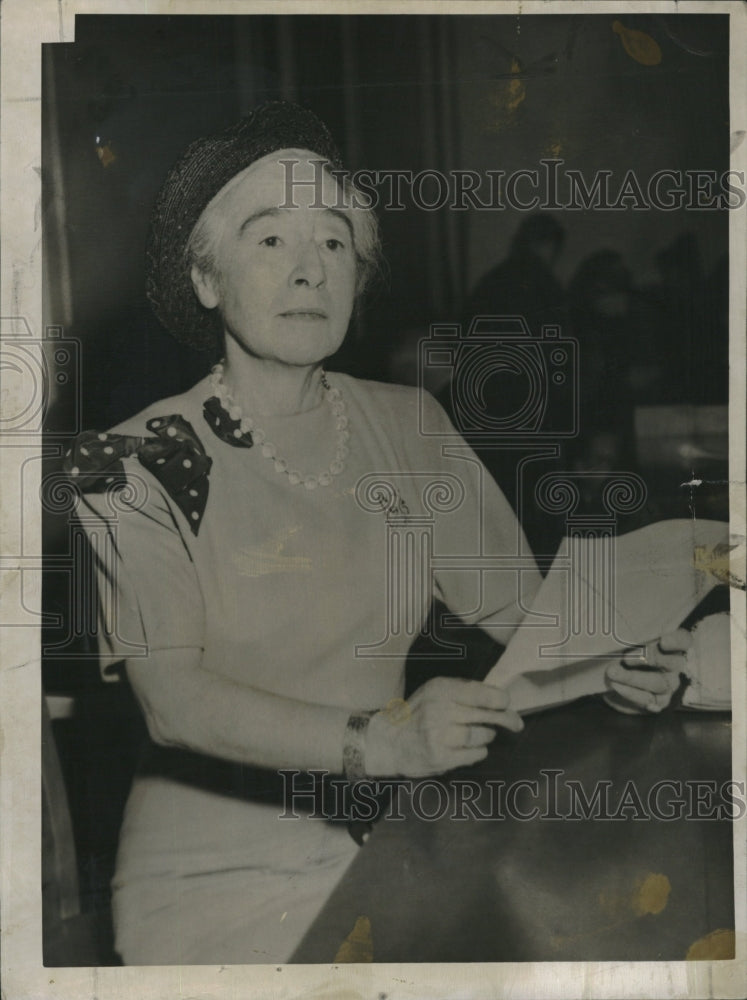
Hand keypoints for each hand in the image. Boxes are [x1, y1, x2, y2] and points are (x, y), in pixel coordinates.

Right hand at [366, 677, 522, 777]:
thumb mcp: (434, 692)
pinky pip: (475, 754)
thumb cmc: (417, 714)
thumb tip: (499, 695)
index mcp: (441, 689)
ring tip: (478, 735)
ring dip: (487, 736)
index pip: (482, 693)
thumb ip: (462, 691)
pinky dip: (478, 751)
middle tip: (516, 723)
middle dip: (507, 719)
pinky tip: (468, 748)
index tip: (507, 703)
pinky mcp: (440, 757)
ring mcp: (440, 735)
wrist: (388, 742)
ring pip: (483, 735)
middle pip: (488, 715)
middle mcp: (440, 709)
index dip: (501, 699)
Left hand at [605, 628, 691, 713]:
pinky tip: (616, 686)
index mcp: (670, 645)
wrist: (615, 680)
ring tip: (612, 672)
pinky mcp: (658, 701)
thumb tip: (613, 625)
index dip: (677, 641)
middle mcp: (674, 665)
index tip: (663, 641)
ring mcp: (668, 684)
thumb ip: (628, 633)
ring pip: (658, 683)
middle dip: (650, 658)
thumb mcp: (625, 639)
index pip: (683, 640)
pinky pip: (647, 699)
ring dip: (632, 677)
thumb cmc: (622, 651)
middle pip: (673, 662)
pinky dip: (630, 693)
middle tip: (626, 658)